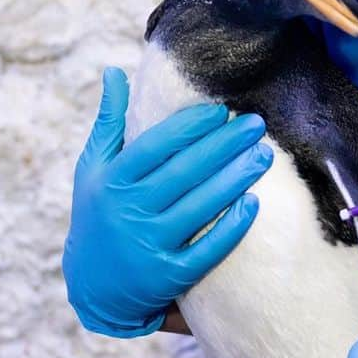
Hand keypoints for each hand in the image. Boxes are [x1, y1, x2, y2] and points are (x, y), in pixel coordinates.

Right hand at [62, 67, 272, 337]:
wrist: (93, 285)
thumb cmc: (99, 212)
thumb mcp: (92, 168)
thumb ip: (109, 121)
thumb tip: (115, 71)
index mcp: (112, 180)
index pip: (155, 147)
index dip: (189, 127)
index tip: (221, 110)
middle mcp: (128, 211)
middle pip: (183, 173)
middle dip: (223, 146)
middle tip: (256, 125)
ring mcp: (148, 244)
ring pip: (199, 208)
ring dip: (235, 180)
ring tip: (264, 157)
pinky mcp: (168, 275)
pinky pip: (205, 250)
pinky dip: (230, 228)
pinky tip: (253, 204)